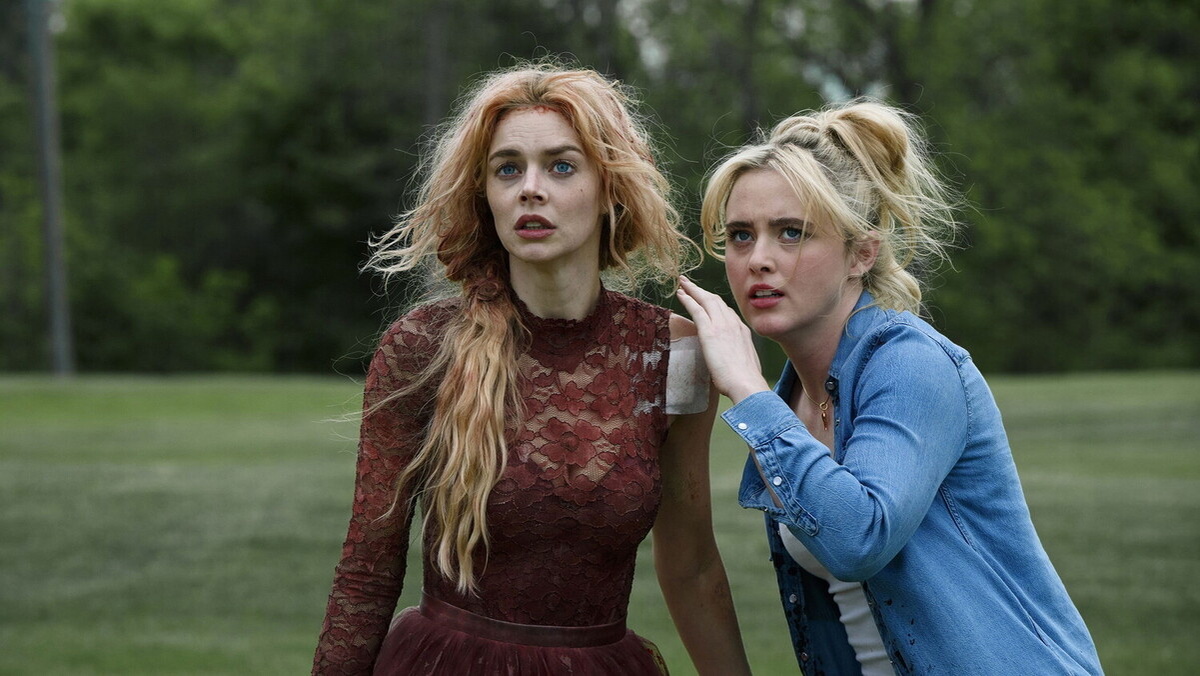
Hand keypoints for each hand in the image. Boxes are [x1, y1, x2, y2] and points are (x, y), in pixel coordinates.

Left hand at [676, 276, 769, 403]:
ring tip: (682, 283)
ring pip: (705, 300)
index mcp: (742, 331)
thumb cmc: (745, 381)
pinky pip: (696, 309)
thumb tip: (732, 363)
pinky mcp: (709, 331)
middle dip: (702, 291)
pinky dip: (688, 299)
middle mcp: (733, 324)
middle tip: (690, 284)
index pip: (727, 311)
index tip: (706, 299)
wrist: (746, 383)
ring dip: (693, 290)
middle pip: (716, 301)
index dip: (714, 303)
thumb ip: (738, 357)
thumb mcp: (746, 364)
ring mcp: (722, 326)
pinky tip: (680, 294)